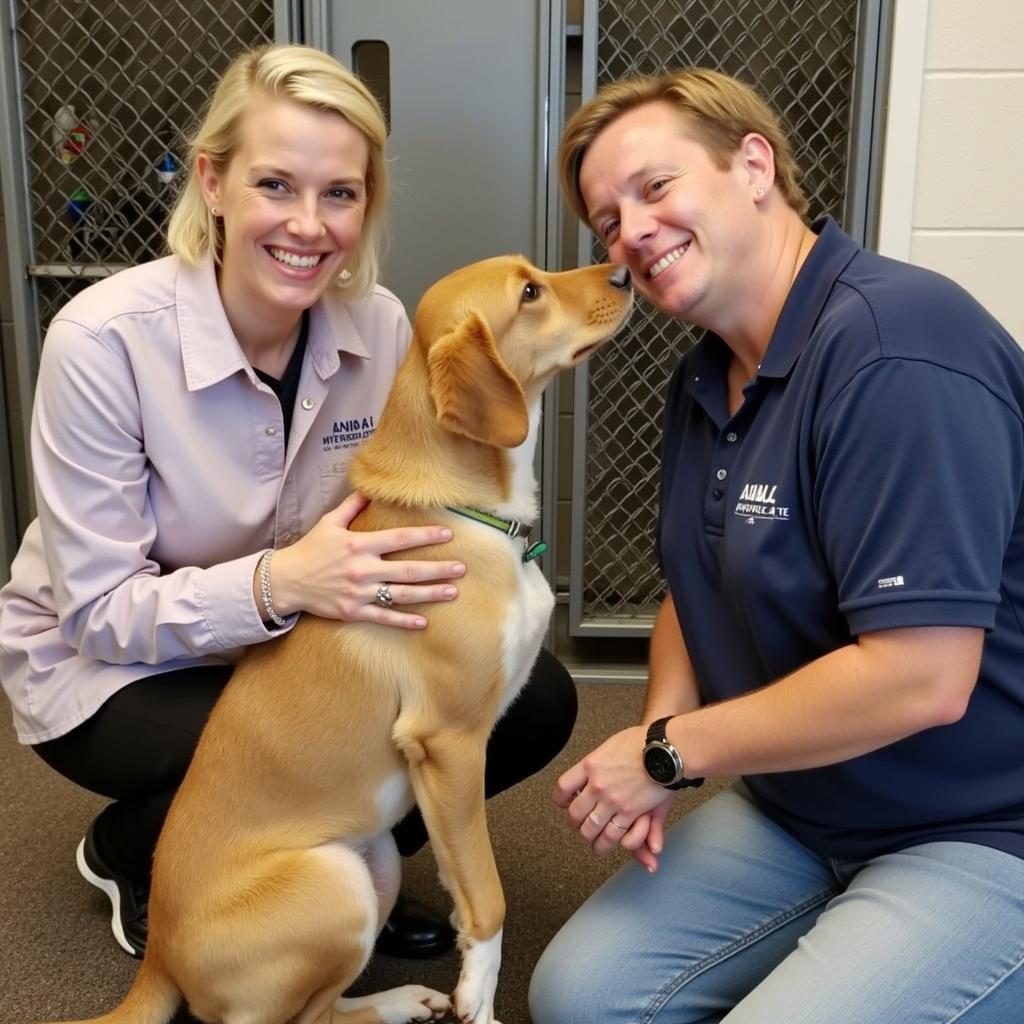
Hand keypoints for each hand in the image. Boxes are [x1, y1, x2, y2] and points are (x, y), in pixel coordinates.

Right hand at [268, 491, 464, 628]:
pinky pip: (384, 618)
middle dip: (438, 569)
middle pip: (409, 570)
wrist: (285, 581)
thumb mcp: (329, 523)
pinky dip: (404, 621)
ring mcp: (359, 593)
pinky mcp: (354, 612)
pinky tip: (424, 622)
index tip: (448, 534)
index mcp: (359, 545)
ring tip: (453, 592)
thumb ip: (352, 506)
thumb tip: (371, 488)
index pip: (400, 539)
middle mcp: (362, 569)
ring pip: (402, 595)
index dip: (426, 535)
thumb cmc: (310, 549)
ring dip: (430, 594)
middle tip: (462, 568)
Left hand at [554, 726, 675, 871]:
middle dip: (574, 823)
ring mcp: (612, 801)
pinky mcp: (629, 813)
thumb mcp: (610, 747)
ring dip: (588, 838)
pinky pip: (612, 836)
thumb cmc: (641, 743)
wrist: (665, 750)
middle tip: (579, 824)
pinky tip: (603, 845)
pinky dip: (605, 844)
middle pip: (574, 814)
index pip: (563, 787)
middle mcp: (597, 785)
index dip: (561, 799)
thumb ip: (597, 765)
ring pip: (590, 829)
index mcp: (590, 765)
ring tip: (590, 840)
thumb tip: (586, 775)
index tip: (565, 802)